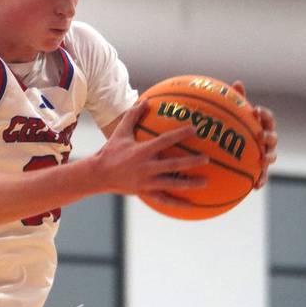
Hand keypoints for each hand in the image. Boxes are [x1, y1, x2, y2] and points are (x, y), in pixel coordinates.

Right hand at [92, 100, 207, 205]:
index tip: (195, 129)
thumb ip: (133, 116)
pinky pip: (164, 199)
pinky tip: (192, 206)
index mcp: (142, 151)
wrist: (98, 174)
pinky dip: (178, 204)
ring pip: (172, 184)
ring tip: (206, 181)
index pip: (165, 140)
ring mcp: (147, 181)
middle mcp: (146, 166)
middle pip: (173, 164)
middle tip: (206, 158)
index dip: (180, 134)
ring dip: (190, 183)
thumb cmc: (110, 151)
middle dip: (191, 161)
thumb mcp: (120, 132)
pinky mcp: (145, 192)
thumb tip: (146, 101)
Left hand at [232, 81, 276, 188]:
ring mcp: (264, 156)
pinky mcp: (260, 171)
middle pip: (273, 138)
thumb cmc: (234, 130)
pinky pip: (263, 177)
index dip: (264, 114)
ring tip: (263, 159)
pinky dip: (261, 181)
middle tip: (261, 135)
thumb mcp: (234, 117)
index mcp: (260, 126)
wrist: (233, 153)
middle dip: (269, 136)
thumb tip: (238, 82)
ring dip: (269, 157)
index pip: (267, 118)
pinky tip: (256, 186)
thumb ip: (236, 101)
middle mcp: (266, 141)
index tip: (256, 110)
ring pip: (271, 157)